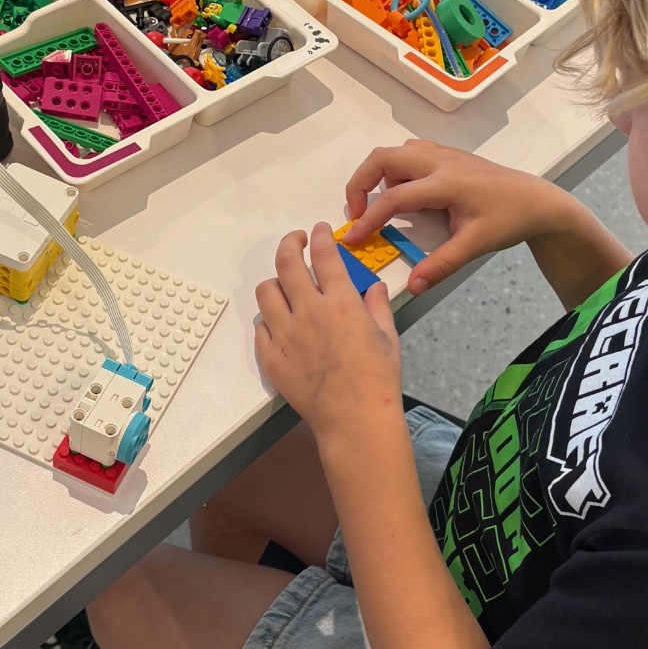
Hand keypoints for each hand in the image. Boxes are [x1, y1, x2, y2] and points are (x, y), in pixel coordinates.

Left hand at [254, 223, 401, 435]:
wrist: (354, 418)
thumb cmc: (377, 378)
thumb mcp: (387, 336)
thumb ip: (377, 306)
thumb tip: (373, 287)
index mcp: (340, 302)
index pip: (324, 256)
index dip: (320, 237)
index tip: (319, 231)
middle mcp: (308, 311)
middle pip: (287, 263)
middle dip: (290, 244)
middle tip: (296, 242)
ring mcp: (285, 334)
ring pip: (266, 292)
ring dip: (276, 282)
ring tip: (285, 286)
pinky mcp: (271, 357)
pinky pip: (260, 327)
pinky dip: (269, 319)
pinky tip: (279, 323)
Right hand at [340, 141, 581, 295]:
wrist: (536, 200)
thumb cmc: (508, 220)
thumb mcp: (475, 245)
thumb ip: (441, 264)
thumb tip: (413, 286)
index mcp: (446, 182)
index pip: (395, 197)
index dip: (369, 218)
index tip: (353, 238)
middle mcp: (439, 161)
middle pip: (383, 157)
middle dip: (360, 183)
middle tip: (356, 214)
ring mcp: (442, 153)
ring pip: (395, 152)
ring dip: (378, 175)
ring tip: (384, 206)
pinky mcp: (446, 155)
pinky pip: (409, 153)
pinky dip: (396, 170)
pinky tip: (407, 193)